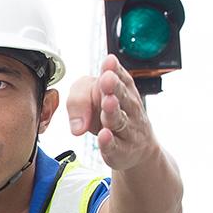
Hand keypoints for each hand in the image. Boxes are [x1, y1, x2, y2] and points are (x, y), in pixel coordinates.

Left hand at [65, 55, 162, 174]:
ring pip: (119, 120)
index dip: (115, 69)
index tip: (108, 61)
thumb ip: (79, 101)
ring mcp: (127, 129)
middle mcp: (128, 108)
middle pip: (121, 96)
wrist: (137, 149)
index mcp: (122, 90)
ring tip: (107, 103)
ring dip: (112, 111)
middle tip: (107, 79)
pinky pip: (115, 146)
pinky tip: (104, 136)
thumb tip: (76, 123)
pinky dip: (109, 141)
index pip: (121, 77)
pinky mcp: (121, 151)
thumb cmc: (109, 117)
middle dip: (113, 87)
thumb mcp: (91, 102)